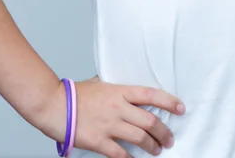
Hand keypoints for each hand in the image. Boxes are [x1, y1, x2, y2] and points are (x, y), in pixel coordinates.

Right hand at [33, 75, 184, 157]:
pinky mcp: (99, 141)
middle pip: (150, 120)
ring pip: (140, 137)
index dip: (169, 102)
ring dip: (152, 146)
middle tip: (170, 138)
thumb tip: (127, 92)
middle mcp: (118, 107)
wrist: (54, 104)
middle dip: (164, 131)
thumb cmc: (75, 94)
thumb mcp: (101, 84)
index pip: (151, 94)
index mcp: (120, 91)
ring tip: (158, 150)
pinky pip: (120, 153)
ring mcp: (109, 125)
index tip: (180, 108)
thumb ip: (116, 89)